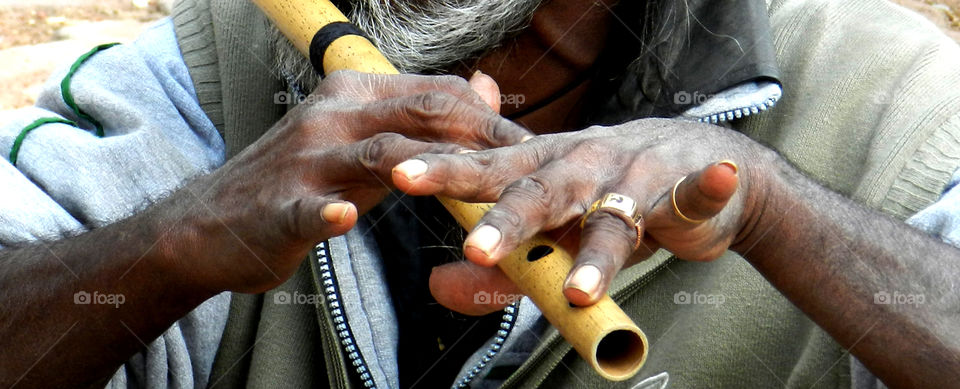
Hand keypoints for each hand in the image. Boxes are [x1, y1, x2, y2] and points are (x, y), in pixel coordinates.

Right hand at [163, 70, 531, 293]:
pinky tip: (343, 217)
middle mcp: (334, 116)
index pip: (438, 93)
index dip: (490, 120)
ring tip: (474, 188)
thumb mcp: (364, 140)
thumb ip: (422, 117)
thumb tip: (485, 86)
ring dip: (428, 170)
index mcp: (356, 94)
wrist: (211, 224)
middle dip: (482, 140)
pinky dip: (327, 211)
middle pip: (421, 114)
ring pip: (379, 156)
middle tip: (529, 168)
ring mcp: (305, 161)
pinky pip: (309, 207)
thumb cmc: (300, 181)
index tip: (532, 149)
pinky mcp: (280, 208)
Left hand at [390, 119, 773, 313]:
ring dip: (598, 250)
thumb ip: (500, 264)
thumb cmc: (610, 197)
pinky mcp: (688, 189)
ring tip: (582, 286)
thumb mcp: (555, 232)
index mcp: (543, 168)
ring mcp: (635, 177)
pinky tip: (714, 176)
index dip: (444, 172)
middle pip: (540, 192)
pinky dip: (705, 185)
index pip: (486, 170)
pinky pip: (696, 190)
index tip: (400, 174)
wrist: (699, 162)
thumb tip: (438, 286)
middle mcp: (582, 166)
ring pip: (613, 217)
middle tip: (477, 247)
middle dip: (508, 221)